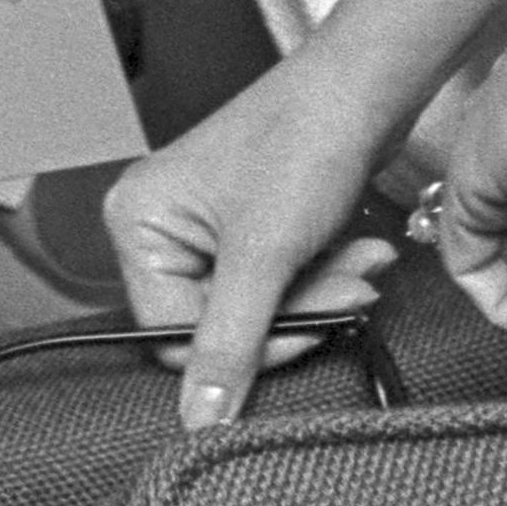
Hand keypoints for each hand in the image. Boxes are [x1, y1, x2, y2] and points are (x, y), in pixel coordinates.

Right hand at [102, 61, 399, 428]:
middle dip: (296, 310)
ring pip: (259, 310)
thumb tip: (199, 420)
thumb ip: (229, 344)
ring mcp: (207, 226)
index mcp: (139, 223)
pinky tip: (354, 251)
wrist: (367, 85)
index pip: (174, 336)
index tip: (304, 327)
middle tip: (346, 288)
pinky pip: (279, 284)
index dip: (244, 346)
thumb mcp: (264, 254)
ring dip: (319, 293)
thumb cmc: (306, 136)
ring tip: (359, 262)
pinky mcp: (250, 227)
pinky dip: (322, 275)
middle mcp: (163, 224)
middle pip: (220, 325)